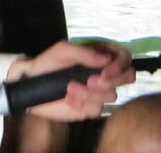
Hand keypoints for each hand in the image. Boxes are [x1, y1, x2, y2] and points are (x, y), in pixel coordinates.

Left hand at [7, 40, 133, 121]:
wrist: (33, 83)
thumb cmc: (49, 61)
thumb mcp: (63, 50)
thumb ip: (84, 52)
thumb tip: (106, 59)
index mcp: (101, 54)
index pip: (124, 57)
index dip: (120, 65)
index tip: (104, 72)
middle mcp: (104, 72)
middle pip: (128, 77)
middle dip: (112, 81)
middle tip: (90, 82)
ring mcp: (99, 91)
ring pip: (112, 95)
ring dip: (90, 93)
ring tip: (69, 88)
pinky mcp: (90, 107)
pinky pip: (97, 109)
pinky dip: (82, 103)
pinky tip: (68, 98)